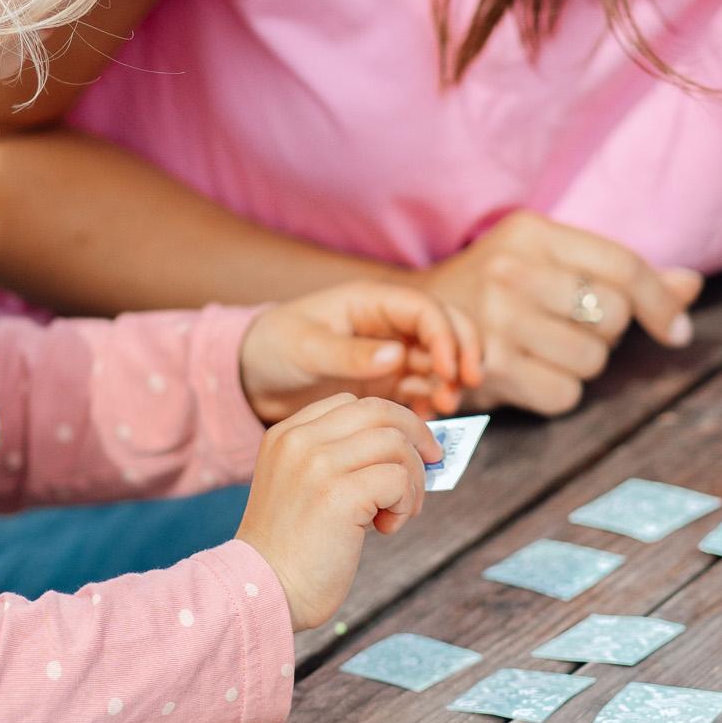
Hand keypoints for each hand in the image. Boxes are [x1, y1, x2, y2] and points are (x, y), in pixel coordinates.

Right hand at [237, 393, 437, 629]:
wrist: (262, 592)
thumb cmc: (293, 549)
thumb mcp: (305, 486)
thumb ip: (343, 460)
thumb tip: (411, 450)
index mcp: (286, 434)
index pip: (353, 404)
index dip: (391, 422)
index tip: (409, 447)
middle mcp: (299, 441)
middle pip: (380, 412)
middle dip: (417, 436)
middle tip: (431, 465)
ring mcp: (317, 464)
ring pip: (395, 443)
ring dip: (413, 479)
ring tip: (399, 512)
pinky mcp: (339, 494)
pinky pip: (398, 478)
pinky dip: (406, 503)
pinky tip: (385, 528)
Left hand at [239, 282, 481, 424]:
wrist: (253, 376)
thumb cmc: (275, 346)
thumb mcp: (307, 348)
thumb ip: (350, 353)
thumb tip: (397, 356)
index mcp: (372, 303)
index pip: (425, 310)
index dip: (445, 336)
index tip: (449, 369)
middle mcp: (390, 325)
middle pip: (446, 329)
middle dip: (464, 353)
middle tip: (467, 385)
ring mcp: (393, 354)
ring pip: (440, 362)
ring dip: (451, 382)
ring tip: (445, 410)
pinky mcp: (389, 383)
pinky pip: (423, 390)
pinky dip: (433, 402)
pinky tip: (428, 419)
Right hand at [413, 211, 702, 415]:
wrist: (412, 319)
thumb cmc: (498, 287)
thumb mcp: (550, 260)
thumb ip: (620, 272)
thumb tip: (691, 285)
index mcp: (532, 233)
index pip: (623, 266)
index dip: (661, 301)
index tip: (676, 329)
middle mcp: (512, 271)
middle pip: (614, 315)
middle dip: (607, 330)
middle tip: (571, 326)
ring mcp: (496, 321)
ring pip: (593, 359)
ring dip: (582, 363)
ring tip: (545, 348)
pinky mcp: (489, 370)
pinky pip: (565, 394)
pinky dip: (558, 391)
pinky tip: (530, 373)